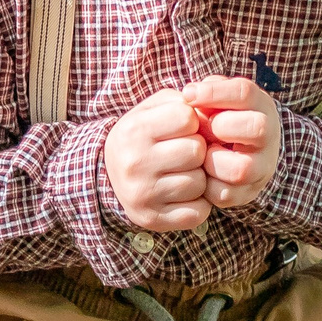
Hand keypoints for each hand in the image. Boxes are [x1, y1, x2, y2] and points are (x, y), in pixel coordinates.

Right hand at [102, 87, 210, 231]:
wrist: (110, 177)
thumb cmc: (142, 137)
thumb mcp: (152, 109)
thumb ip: (182, 101)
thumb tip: (211, 116)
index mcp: (133, 130)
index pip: (187, 117)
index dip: (191, 122)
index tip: (179, 130)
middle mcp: (134, 163)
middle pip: (197, 151)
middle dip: (196, 151)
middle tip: (182, 154)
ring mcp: (142, 194)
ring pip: (199, 182)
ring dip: (197, 178)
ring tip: (179, 174)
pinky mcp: (153, 219)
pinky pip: (198, 212)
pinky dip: (197, 204)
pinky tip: (181, 196)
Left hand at [183, 75, 283, 207]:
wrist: (234, 154)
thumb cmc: (219, 119)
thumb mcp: (217, 99)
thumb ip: (206, 92)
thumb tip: (190, 95)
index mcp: (261, 107)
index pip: (245, 93)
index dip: (215, 92)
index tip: (188, 94)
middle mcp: (269, 138)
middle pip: (257, 128)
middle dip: (221, 127)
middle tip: (202, 129)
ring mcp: (261, 168)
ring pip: (241, 169)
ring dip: (212, 160)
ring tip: (202, 153)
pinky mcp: (246, 193)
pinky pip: (225, 194)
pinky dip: (205, 184)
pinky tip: (200, 171)